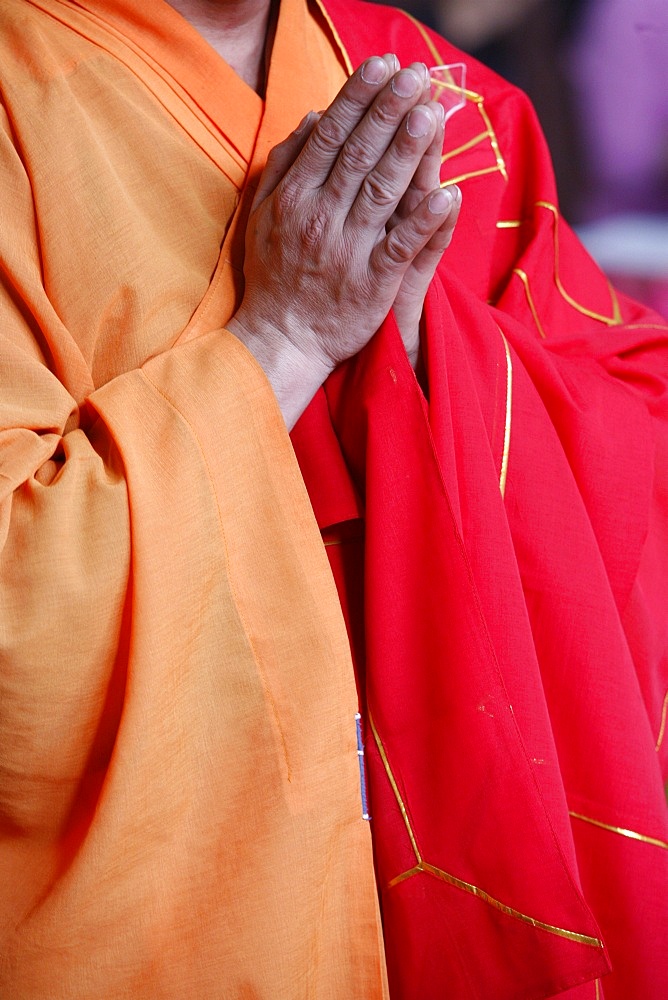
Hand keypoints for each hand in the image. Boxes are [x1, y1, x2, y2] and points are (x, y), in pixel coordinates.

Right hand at [227, 54, 455, 426]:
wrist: (280, 340)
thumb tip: (313, 119)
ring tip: (431, 113)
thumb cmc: (273, 275)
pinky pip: (401, 246)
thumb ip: (284, 165)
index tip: (383, 66)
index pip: (331, 136)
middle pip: (359, 155)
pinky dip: (424, 220)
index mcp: (295, 197)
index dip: (358, 98)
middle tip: (416, 75)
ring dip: (408, 151)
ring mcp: (348, 251)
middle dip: (388, 110)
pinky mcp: (373, 283)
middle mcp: (320, 218)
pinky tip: (449, 193)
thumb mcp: (263, 215)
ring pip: (381, 192)